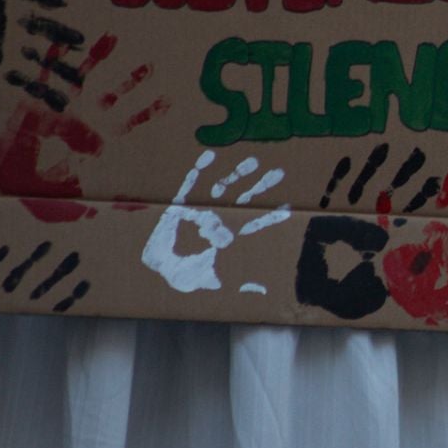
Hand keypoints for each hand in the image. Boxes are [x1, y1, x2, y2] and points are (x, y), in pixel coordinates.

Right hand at [141, 151, 290, 293]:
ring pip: (223, 188)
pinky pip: (189, 187)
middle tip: (278, 173)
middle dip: (260, 186)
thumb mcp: (216, 282)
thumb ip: (239, 284)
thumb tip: (263, 290)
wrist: (160, 272)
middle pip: (244, 199)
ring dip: (237, 175)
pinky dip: (198, 172)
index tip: (287, 206)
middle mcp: (218, 218)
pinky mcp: (181, 205)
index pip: (255, 223)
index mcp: (229, 237)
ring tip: (253, 161)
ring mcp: (201, 209)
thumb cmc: (187, 276)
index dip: (271, 216)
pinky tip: (208, 157)